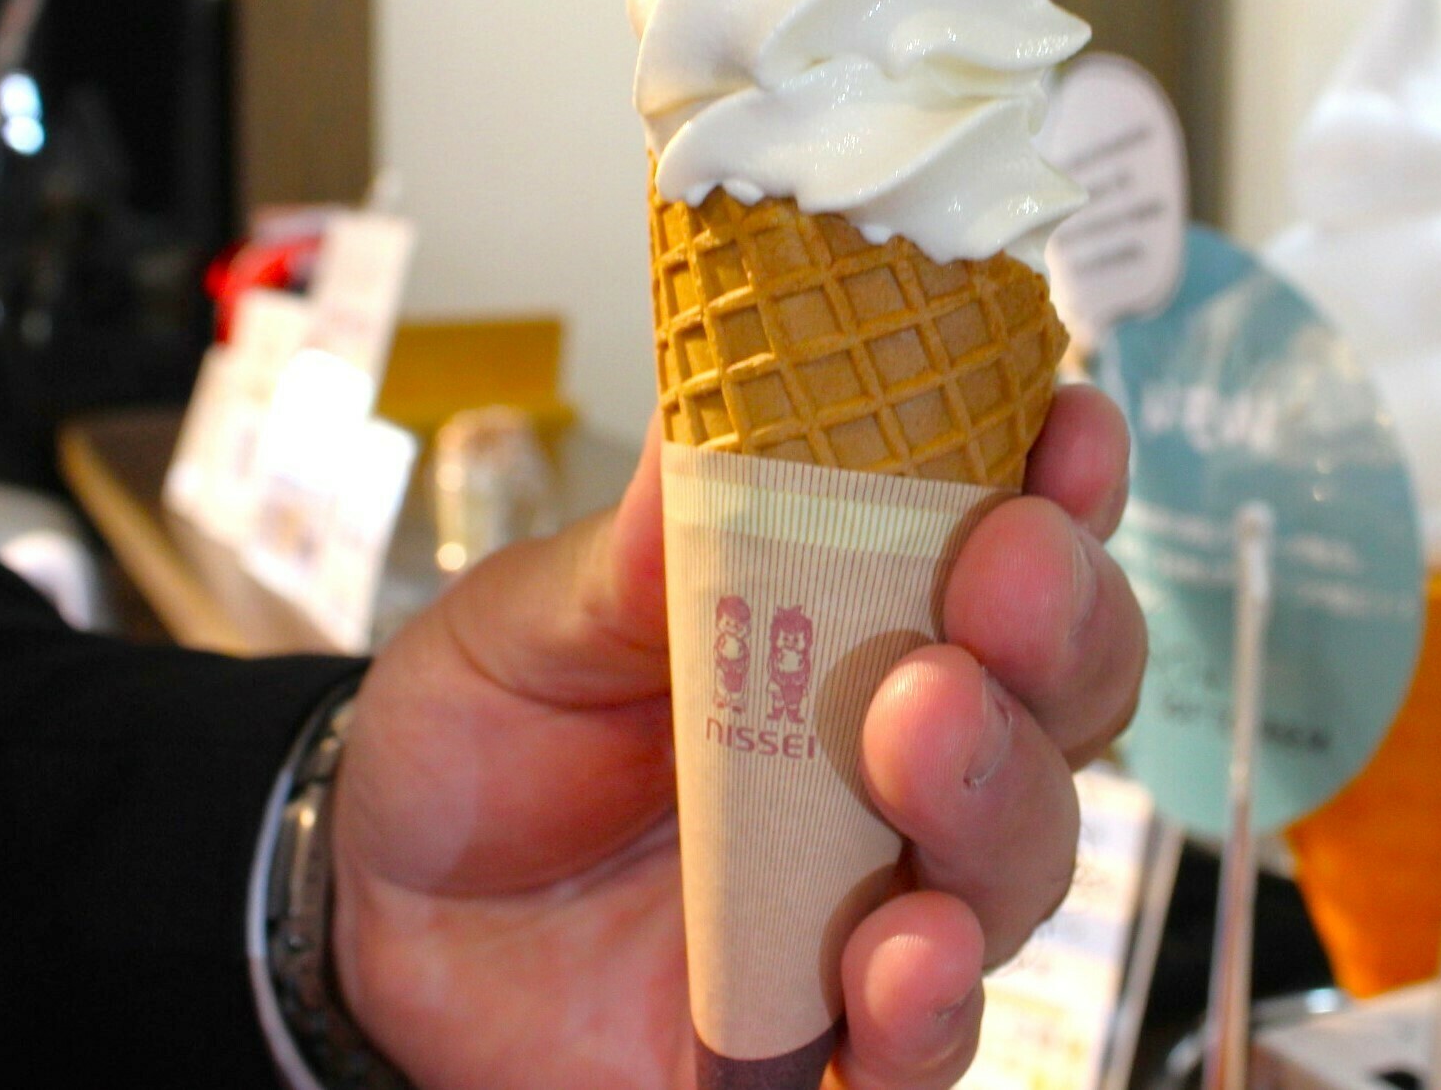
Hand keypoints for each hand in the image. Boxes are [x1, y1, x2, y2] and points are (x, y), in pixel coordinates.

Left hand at [330, 385, 1141, 1089]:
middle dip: (1058, 623)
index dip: (1058, 482)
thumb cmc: (483, 747)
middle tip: (1004, 575)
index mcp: (849, 617)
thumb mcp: (527, 626)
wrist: (379, 925)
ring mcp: (880, 900)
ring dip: (996, 789)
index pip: (1003, 535)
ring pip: (1018, 856)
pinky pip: (928, 1044)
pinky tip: (902, 956)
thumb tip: (708, 414)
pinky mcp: (835, 1041)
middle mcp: (897, 757)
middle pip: (1059, 691)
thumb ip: (636, 553)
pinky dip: (931, 1001)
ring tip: (918, 731)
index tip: (1061, 425)